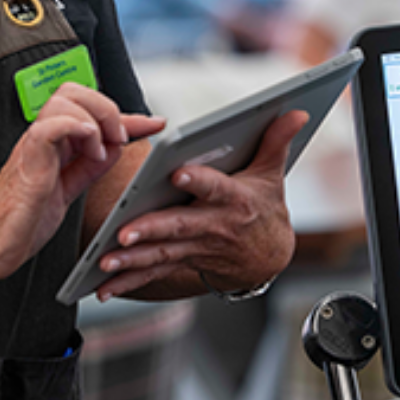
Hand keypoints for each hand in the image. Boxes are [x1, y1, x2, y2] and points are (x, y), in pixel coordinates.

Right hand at [0, 84, 165, 284]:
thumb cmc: (22, 221)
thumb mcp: (68, 190)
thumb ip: (88, 167)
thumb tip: (114, 147)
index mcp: (53, 143)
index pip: (90, 112)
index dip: (128, 115)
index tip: (155, 123)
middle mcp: (43, 139)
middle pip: (73, 91)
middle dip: (107, 107)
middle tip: (121, 138)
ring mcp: (33, 147)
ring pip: (63, 100)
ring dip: (94, 120)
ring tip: (101, 151)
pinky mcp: (27, 162)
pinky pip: (49, 127)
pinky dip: (76, 128)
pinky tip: (91, 150)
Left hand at [95, 111, 309, 301]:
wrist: (269, 257)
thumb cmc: (264, 207)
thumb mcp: (272, 174)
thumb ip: (276, 141)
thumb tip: (295, 111)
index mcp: (234, 200)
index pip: (216, 187)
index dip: (200, 181)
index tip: (179, 173)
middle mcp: (215, 226)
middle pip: (180, 226)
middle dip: (152, 230)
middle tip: (125, 233)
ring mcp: (198, 248)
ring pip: (163, 254)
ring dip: (133, 260)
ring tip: (106, 262)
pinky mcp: (185, 263)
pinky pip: (155, 273)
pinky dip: (129, 282)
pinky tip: (103, 288)